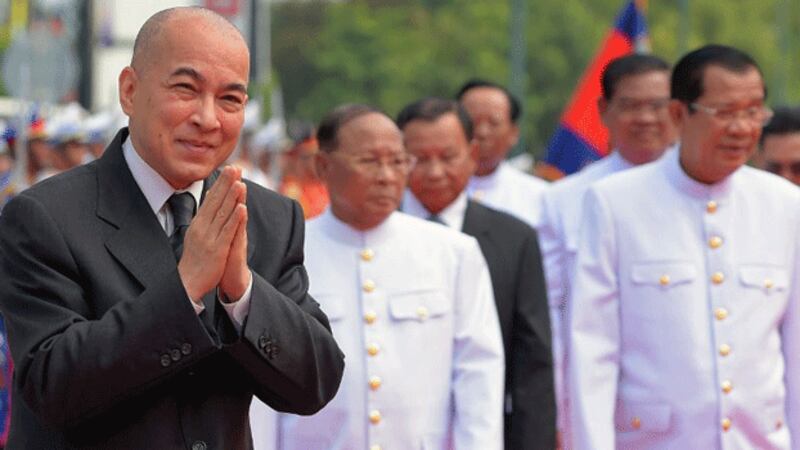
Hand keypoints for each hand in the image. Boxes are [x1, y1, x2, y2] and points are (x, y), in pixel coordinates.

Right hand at [178, 166, 245, 301]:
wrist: (187, 283)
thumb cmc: (195, 260)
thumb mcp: (197, 235)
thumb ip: (205, 218)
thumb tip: (211, 201)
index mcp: (198, 224)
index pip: (211, 199)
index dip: (221, 183)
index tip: (229, 168)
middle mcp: (202, 228)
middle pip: (216, 202)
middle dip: (226, 183)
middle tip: (235, 167)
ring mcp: (209, 238)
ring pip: (223, 213)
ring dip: (232, 197)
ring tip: (240, 181)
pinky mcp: (217, 249)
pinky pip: (227, 231)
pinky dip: (235, 219)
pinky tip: (242, 208)